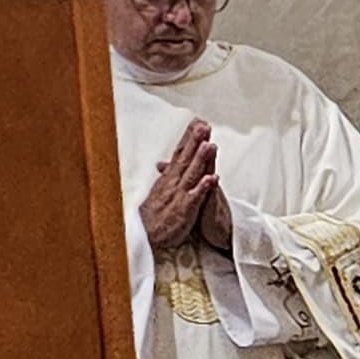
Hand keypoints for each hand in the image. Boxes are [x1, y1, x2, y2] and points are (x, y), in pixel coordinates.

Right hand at [139, 120, 220, 250]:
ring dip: (201, 159)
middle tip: (204, 124)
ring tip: (210, 144)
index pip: (180, 153)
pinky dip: (203, 187)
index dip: (189, 137)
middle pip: (185, 158)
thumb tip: (164, 162)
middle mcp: (173, 183)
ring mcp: (179, 195)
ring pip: (191, 174)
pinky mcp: (185, 209)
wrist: (147, 236)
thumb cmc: (155, 214)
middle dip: (195, 141)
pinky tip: (212, 177)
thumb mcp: (160, 191)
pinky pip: (196, 197)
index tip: (198, 121)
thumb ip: (166, 176)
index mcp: (169, 178)